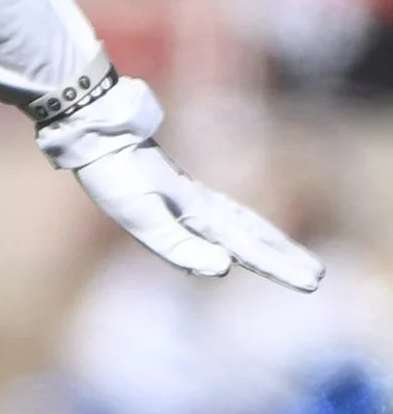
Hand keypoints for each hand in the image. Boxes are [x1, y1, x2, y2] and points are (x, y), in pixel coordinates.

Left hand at [36, 72, 321, 289]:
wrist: (98, 130)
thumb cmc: (116, 176)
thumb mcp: (142, 217)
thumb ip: (180, 245)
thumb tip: (224, 268)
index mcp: (199, 213)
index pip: (248, 247)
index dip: (279, 267)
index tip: (311, 282)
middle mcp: (202, 204)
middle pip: (254, 233)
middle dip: (284, 255)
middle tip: (316, 276)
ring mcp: (191, 195)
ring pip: (242, 221)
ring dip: (269, 239)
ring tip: (290, 255)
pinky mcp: (177, 190)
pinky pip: (223, 212)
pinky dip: (243, 224)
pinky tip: (235, 228)